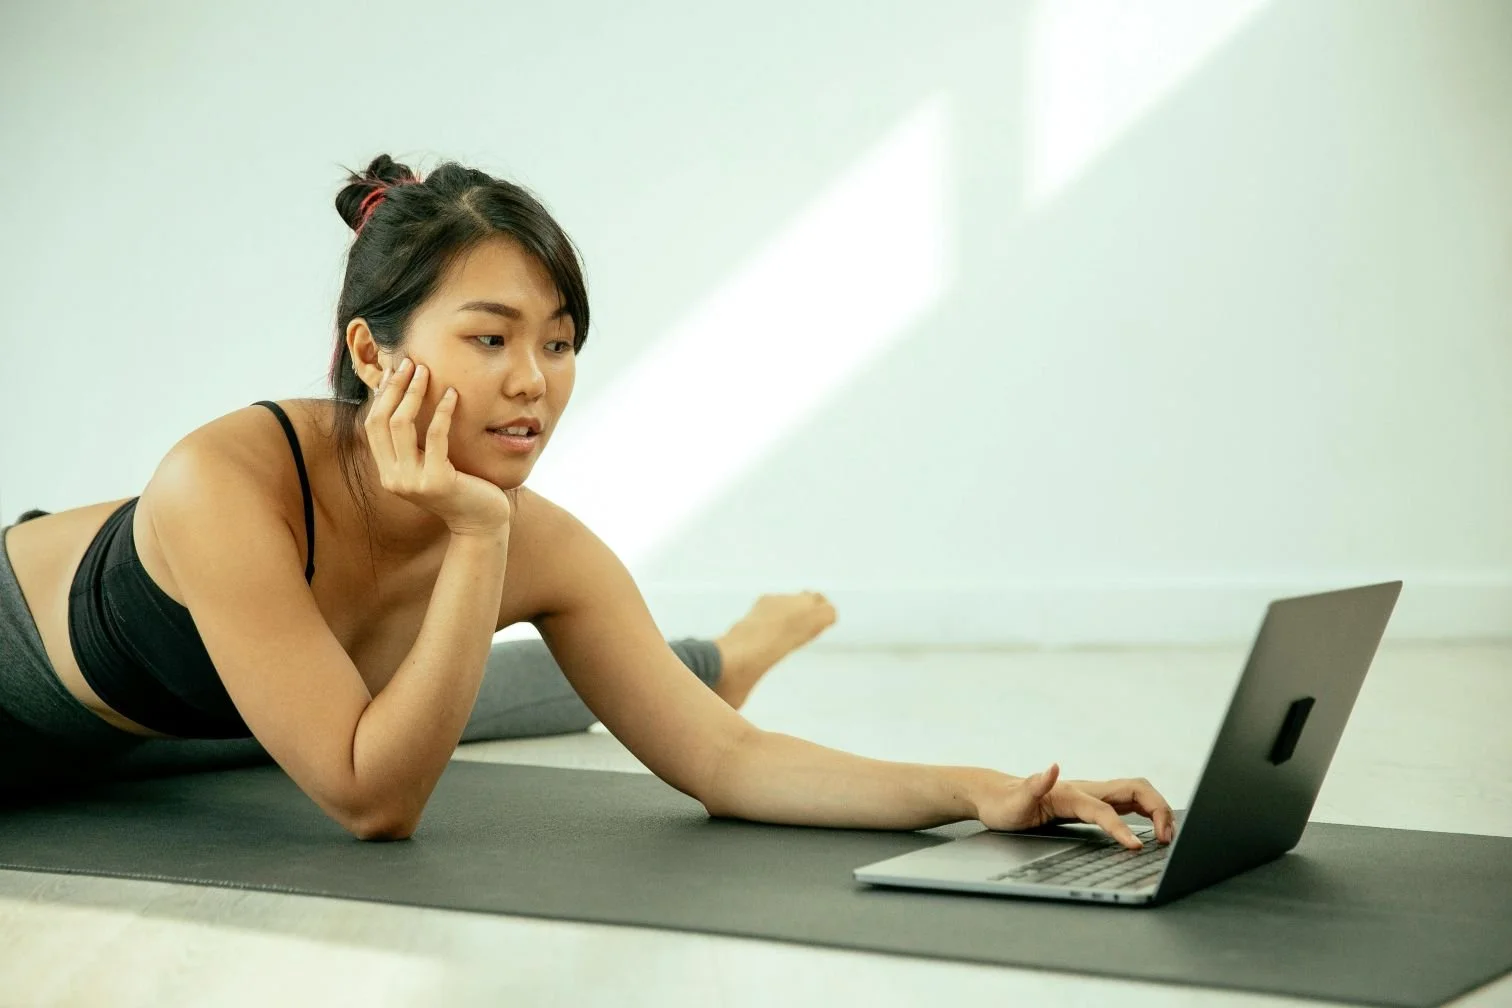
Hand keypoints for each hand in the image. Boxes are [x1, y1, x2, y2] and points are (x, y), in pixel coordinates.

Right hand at [366, 358, 514, 535]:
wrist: (480, 522)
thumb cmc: (460, 488)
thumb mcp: (429, 464)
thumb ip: (414, 444)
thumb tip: (405, 401)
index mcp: (387, 472)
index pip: (373, 425)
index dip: (382, 395)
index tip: (395, 370)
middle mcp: (393, 478)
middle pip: (381, 420)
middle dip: (395, 387)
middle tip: (410, 363)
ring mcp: (412, 481)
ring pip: (402, 424)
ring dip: (414, 393)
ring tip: (427, 371)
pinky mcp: (436, 480)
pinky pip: (435, 436)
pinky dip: (442, 411)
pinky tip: (454, 394)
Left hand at [973, 763, 1174, 849]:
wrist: (995, 794)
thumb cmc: (1004, 802)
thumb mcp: (1014, 800)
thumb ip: (1034, 785)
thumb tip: (1053, 766)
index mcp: (1072, 792)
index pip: (1105, 810)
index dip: (1123, 829)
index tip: (1138, 847)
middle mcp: (1087, 790)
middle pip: (1136, 789)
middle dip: (1158, 810)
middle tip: (1166, 840)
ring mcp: (1092, 794)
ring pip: (1137, 794)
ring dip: (1158, 810)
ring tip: (1167, 837)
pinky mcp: (1092, 802)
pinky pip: (1128, 803)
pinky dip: (1148, 813)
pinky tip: (1154, 828)